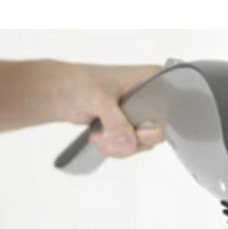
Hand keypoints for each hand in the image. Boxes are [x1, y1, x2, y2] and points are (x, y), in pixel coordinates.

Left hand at [50, 61, 164, 157]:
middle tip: (110, 136)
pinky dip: (115, 148)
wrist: (58, 93)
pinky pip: (130, 146)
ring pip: (142, 142)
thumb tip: (129, 143)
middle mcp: (148, 96)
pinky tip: (99, 140)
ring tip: (100, 138)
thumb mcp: (100, 100)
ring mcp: (137, 113)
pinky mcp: (125, 126)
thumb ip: (116, 122)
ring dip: (120, 147)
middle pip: (156, 131)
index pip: (168, 108)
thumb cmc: (78, 82)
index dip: (155, 125)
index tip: (136, 132)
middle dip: (132, 140)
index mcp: (149, 80)